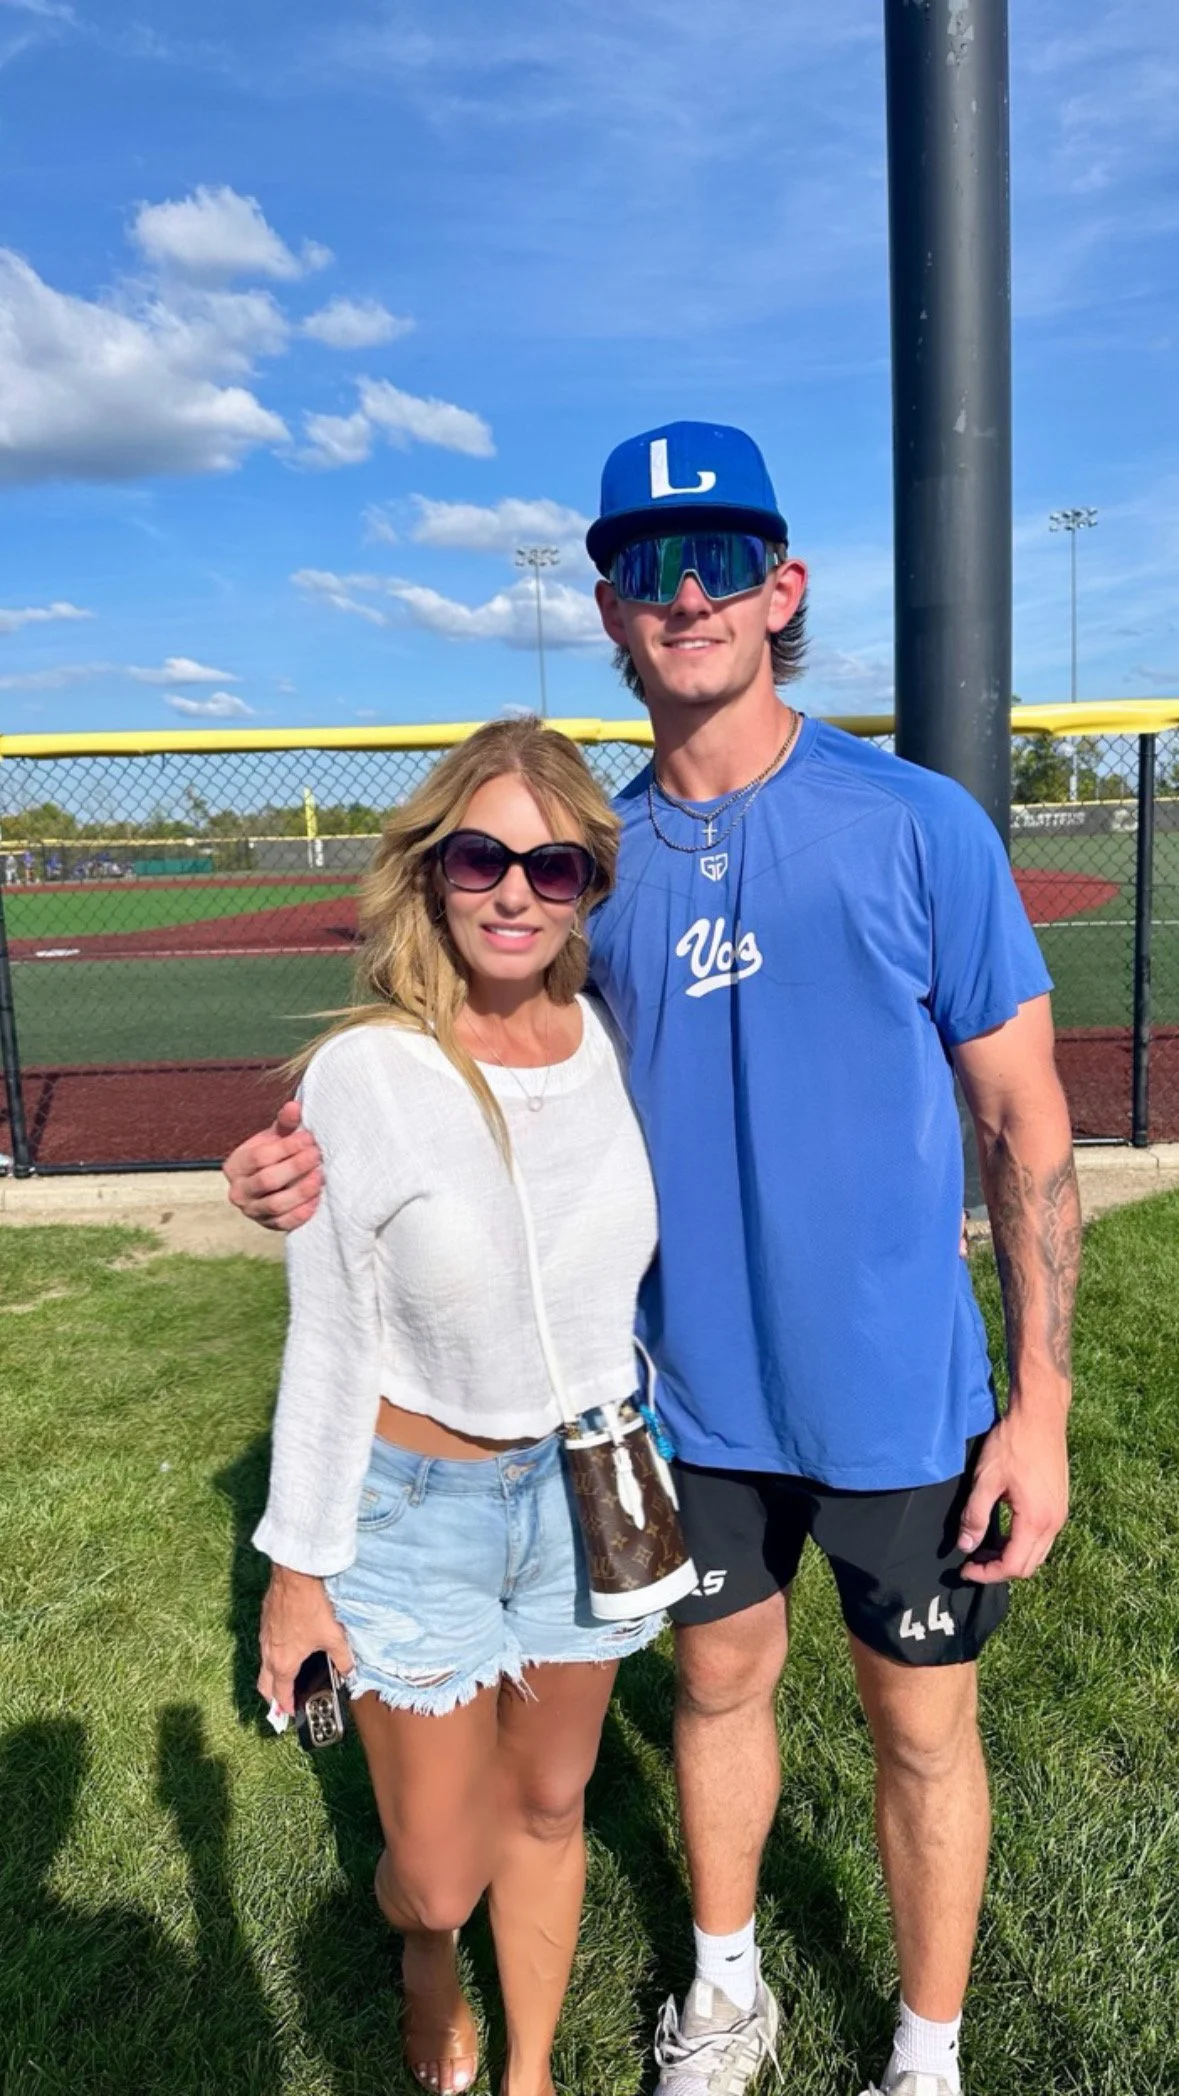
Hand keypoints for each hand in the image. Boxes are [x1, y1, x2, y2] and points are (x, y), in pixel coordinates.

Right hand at [223, 1100, 324, 1229]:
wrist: (275, 1181)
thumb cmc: (276, 1154)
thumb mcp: (277, 1137)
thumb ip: (285, 1123)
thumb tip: (295, 1107)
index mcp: (235, 1166)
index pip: (259, 1157)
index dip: (286, 1147)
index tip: (309, 1138)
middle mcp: (238, 1191)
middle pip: (267, 1180)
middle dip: (295, 1167)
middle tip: (317, 1155)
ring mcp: (251, 1212)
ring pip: (275, 1204)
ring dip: (301, 1190)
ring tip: (320, 1176)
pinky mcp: (268, 1226)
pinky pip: (284, 1223)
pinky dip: (301, 1213)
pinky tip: (317, 1199)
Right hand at [257, 1565, 354, 1715]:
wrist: (296, 1574)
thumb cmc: (312, 1607)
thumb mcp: (334, 1636)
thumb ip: (343, 1658)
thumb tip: (350, 1671)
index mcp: (284, 1663)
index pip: (280, 1694)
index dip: (285, 1707)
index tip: (290, 1713)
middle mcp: (268, 1652)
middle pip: (264, 1684)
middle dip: (272, 1697)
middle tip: (282, 1702)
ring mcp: (264, 1635)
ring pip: (263, 1663)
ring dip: (271, 1674)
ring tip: (286, 1676)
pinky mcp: (265, 1619)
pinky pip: (265, 1644)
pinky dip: (271, 1653)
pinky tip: (286, 1645)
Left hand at [957, 1398, 1069, 1583]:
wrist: (1040, 1416)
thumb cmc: (1013, 1443)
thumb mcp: (986, 1480)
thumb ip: (975, 1516)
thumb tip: (966, 1546)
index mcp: (1036, 1520)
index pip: (1013, 1566)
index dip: (987, 1574)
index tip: (965, 1569)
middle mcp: (1054, 1523)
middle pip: (1028, 1566)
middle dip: (998, 1570)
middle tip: (972, 1561)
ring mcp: (1060, 1514)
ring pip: (1037, 1554)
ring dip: (1011, 1557)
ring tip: (984, 1547)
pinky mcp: (1060, 1504)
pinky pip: (1043, 1538)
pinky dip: (1022, 1543)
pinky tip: (1003, 1531)